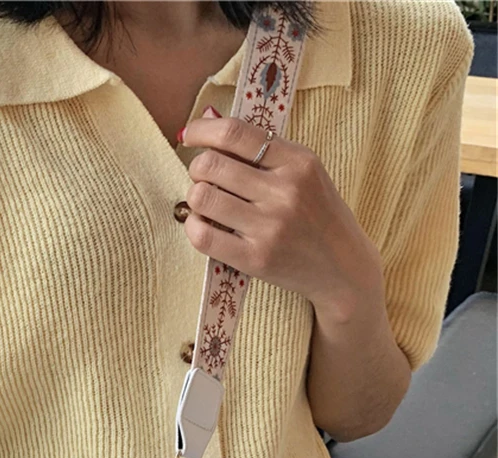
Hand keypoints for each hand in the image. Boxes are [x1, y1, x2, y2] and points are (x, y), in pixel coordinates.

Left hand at [180, 110, 382, 309]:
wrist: (341, 267)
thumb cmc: (317, 214)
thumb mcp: (303, 171)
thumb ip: (260, 146)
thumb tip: (209, 116)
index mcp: (298, 161)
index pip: (234, 133)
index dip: (202, 131)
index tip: (190, 136)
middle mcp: (284, 192)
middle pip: (211, 165)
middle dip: (197, 167)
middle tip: (204, 177)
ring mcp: (269, 227)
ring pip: (202, 198)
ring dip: (195, 197)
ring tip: (206, 202)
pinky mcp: (255, 259)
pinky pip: (203, 236)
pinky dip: (194, 226)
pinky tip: (203, 224)